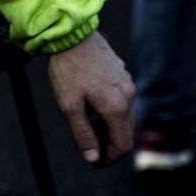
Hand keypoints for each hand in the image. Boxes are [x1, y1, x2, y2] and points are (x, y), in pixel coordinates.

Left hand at [46, 31, 134, 165]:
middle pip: (126, 132)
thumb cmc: (67, 70)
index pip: (123, 145)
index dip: (110, 158)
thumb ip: (83, 134)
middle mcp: (129, 96)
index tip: (94, 161)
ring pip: (125, 116)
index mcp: (117, 107)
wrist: (70, 35)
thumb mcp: (69, 106)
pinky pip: (122, 100)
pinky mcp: (123, 74)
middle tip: (88, 143)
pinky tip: (91, 103)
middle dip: (109, 143)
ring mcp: (128, 83)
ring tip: (86, 122)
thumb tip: (93, 158)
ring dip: (109, 126)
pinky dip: (111, 111)